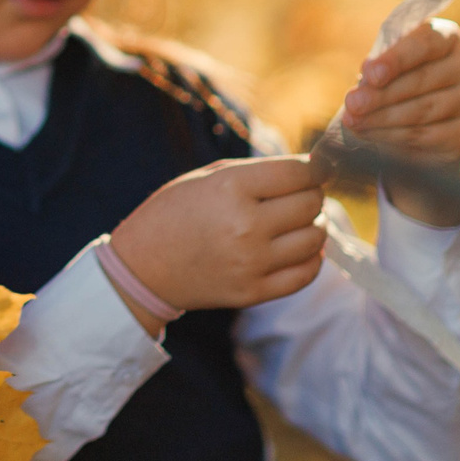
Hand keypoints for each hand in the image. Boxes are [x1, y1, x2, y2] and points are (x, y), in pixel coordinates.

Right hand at [106, 154, 328, 330]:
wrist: (143, 267)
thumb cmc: (175, 213)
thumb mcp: (207, 177)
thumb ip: (259, 172)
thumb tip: (314, 171)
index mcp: (231, 188)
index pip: (299, 172)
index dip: (315, 168)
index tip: (316, 169)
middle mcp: (245, 225)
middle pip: (311, 204)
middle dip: (312, 194)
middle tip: (301, 195)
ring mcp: (250, 262)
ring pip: (314, 238)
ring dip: (314, 225)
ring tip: (298, 222)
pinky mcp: (252, 292)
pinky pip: (306, 273)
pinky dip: (311, 258)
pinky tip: (299, 248)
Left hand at [341, 19, 459, 223]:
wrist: (423, 126)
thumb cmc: (400, 82)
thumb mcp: (390, 67)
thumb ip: (379, 68)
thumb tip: (366, 81)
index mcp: (447, 38)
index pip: (425, 43)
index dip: (396, 59)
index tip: (370, 74)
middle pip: (423, 79)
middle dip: (381, 93)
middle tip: (352, 103)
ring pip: (423, 110)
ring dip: (382, 117)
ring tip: (353, 120)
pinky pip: (425, 135)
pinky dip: (392, 135)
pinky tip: (369, 134)